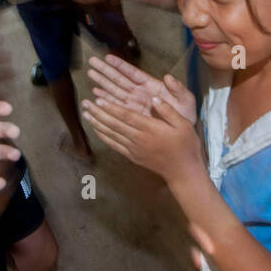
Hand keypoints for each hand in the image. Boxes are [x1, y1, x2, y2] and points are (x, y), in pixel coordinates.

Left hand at [80, 95, 202, 182]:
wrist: (183, 171)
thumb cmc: (186, 146)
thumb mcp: (184, 125)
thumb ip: (168, 111)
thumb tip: (154, 98)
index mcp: (150, 128)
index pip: (126, 116)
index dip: (111, 108)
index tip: (98, 100)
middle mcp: (139, 138)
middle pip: (114, 124)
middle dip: (98, 113)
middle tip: (85, 103)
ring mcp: (134, 149)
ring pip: (111, 134)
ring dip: (97, 123)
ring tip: (86, 114)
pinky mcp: (132, 156)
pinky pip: (114, 145)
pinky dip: (104, 137)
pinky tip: (96, 130)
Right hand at [87, 55, 195, 122]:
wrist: (183, 134)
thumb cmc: (185, 114)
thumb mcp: (186, 100)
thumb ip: (178, 89)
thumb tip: (169, 77)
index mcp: (151, 86)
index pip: (132, 73)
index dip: (120, 65)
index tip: (107, 57)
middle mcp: (139, 93)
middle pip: (119, 80)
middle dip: (105, 71)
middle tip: (91, 61)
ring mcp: (133, 104)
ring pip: (114, 91)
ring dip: (102, 83)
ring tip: (90, 74)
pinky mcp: (130, 114)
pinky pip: (115, 106)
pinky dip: (105, 100)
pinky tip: (95, 95)